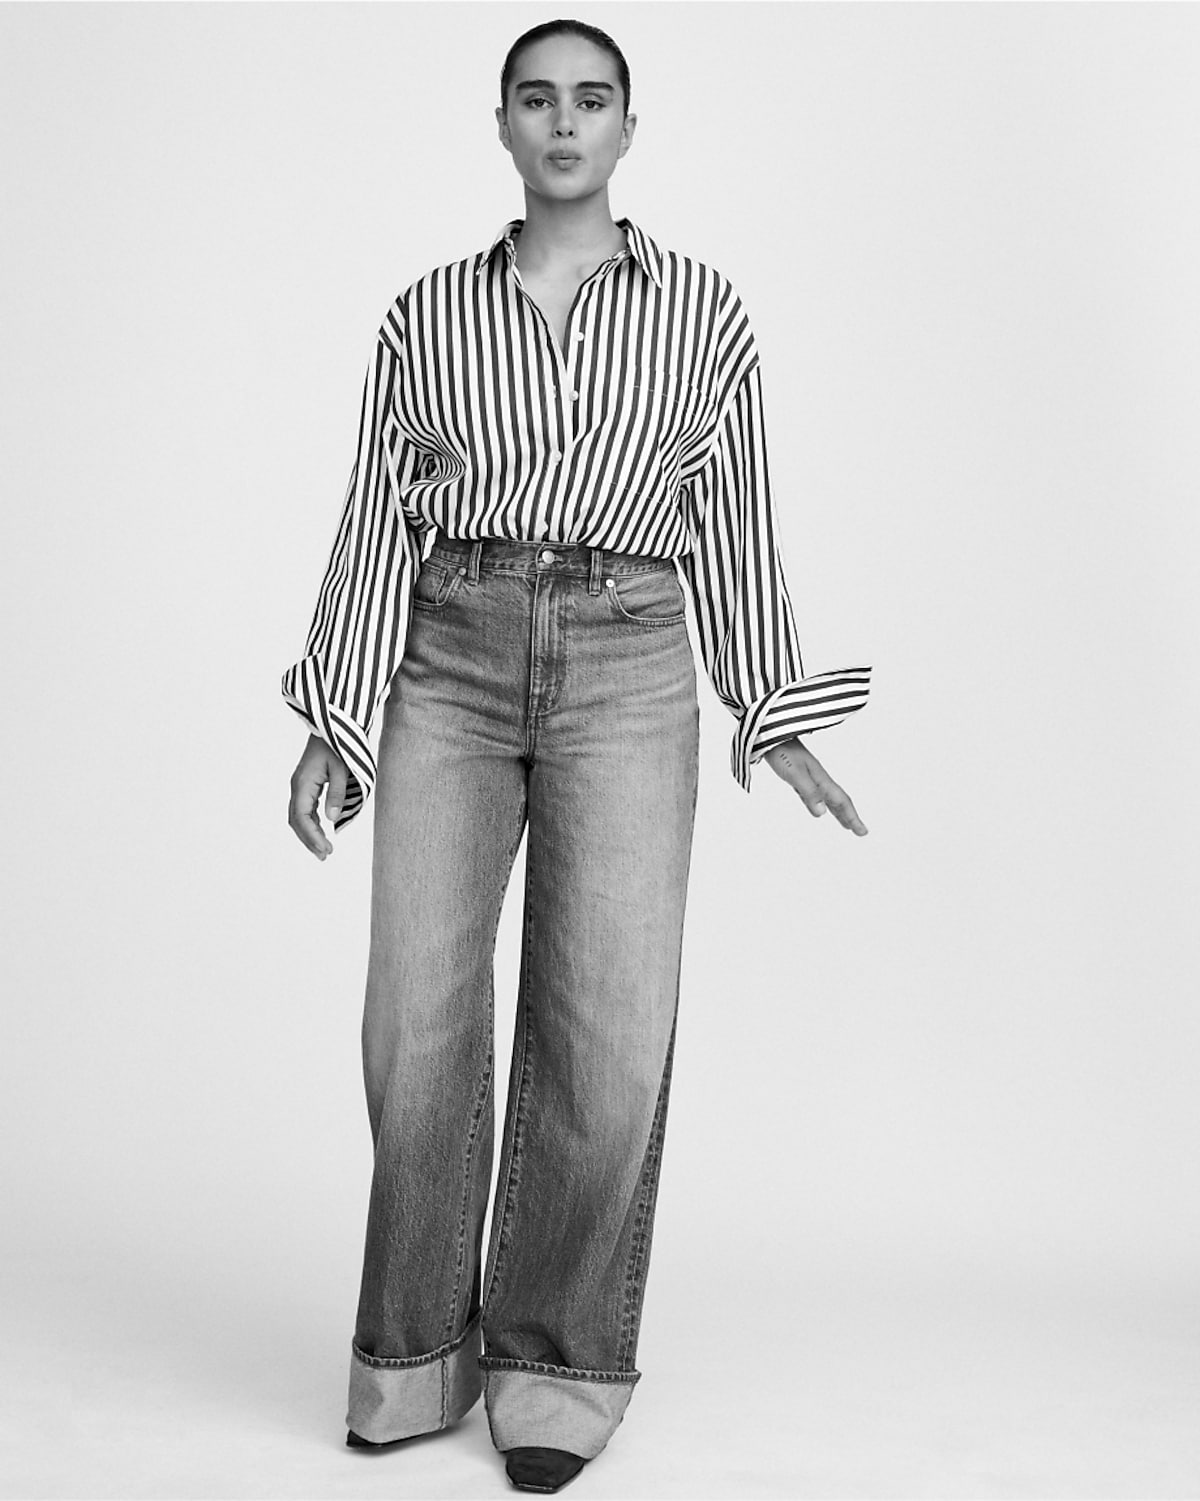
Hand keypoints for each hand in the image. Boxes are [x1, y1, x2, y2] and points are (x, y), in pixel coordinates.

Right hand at [288, 733, 348, 859]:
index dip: (312, 836)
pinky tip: (321, 833)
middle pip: (296, 821)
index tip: (326, 849)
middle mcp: (297, 786)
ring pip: (298, 817)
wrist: (330, 727)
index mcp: (303, 783)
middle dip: (309, 840)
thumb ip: (337, 794)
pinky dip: (311, 824)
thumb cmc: (337, 745)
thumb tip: (331, 819)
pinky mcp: (306, 785)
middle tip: (325, 856)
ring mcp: (300, 786)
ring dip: (309, 834)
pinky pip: (304, 810)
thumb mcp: (341, 769)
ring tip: (323, 850)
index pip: (302, 817)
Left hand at [763, 738, 867, 835]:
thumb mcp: (795, 773)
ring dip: (838, 812)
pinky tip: (819, 808)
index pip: (840, 801)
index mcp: (820, 778)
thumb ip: (809, 792)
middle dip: (850, 817)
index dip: (852, 817)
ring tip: (845, 824)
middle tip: (861, 832)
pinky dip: (821, 804)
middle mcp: (817, 778)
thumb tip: (822, 813)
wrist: (770, 735)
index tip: (863, 832)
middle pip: (838, 801)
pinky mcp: (798, 776)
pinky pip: (814, 795)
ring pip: (827, 798)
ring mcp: (809, 776)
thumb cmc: (781, 751)